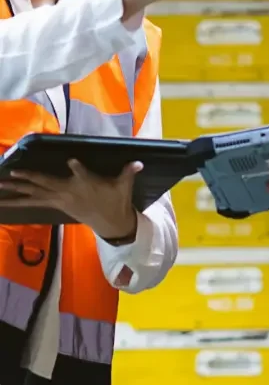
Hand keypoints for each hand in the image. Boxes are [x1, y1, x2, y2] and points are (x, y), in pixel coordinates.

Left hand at [0, 159, 141, 239]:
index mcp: (86, 184)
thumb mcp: (124, 186)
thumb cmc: (116, 200)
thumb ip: (128, 172)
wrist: (110, 223)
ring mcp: (60, 199)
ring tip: (0, 188)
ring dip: (16, 192)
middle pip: (46, 184)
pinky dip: (19, 200)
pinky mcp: (56, 204)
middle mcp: (68, 192)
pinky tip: (7, 200)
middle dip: (27, 179)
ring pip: (35, 194)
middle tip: (10, 174)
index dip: (77, 168)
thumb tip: (139, 162)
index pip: (82, 174)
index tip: (72, 161)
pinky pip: (33, 201)